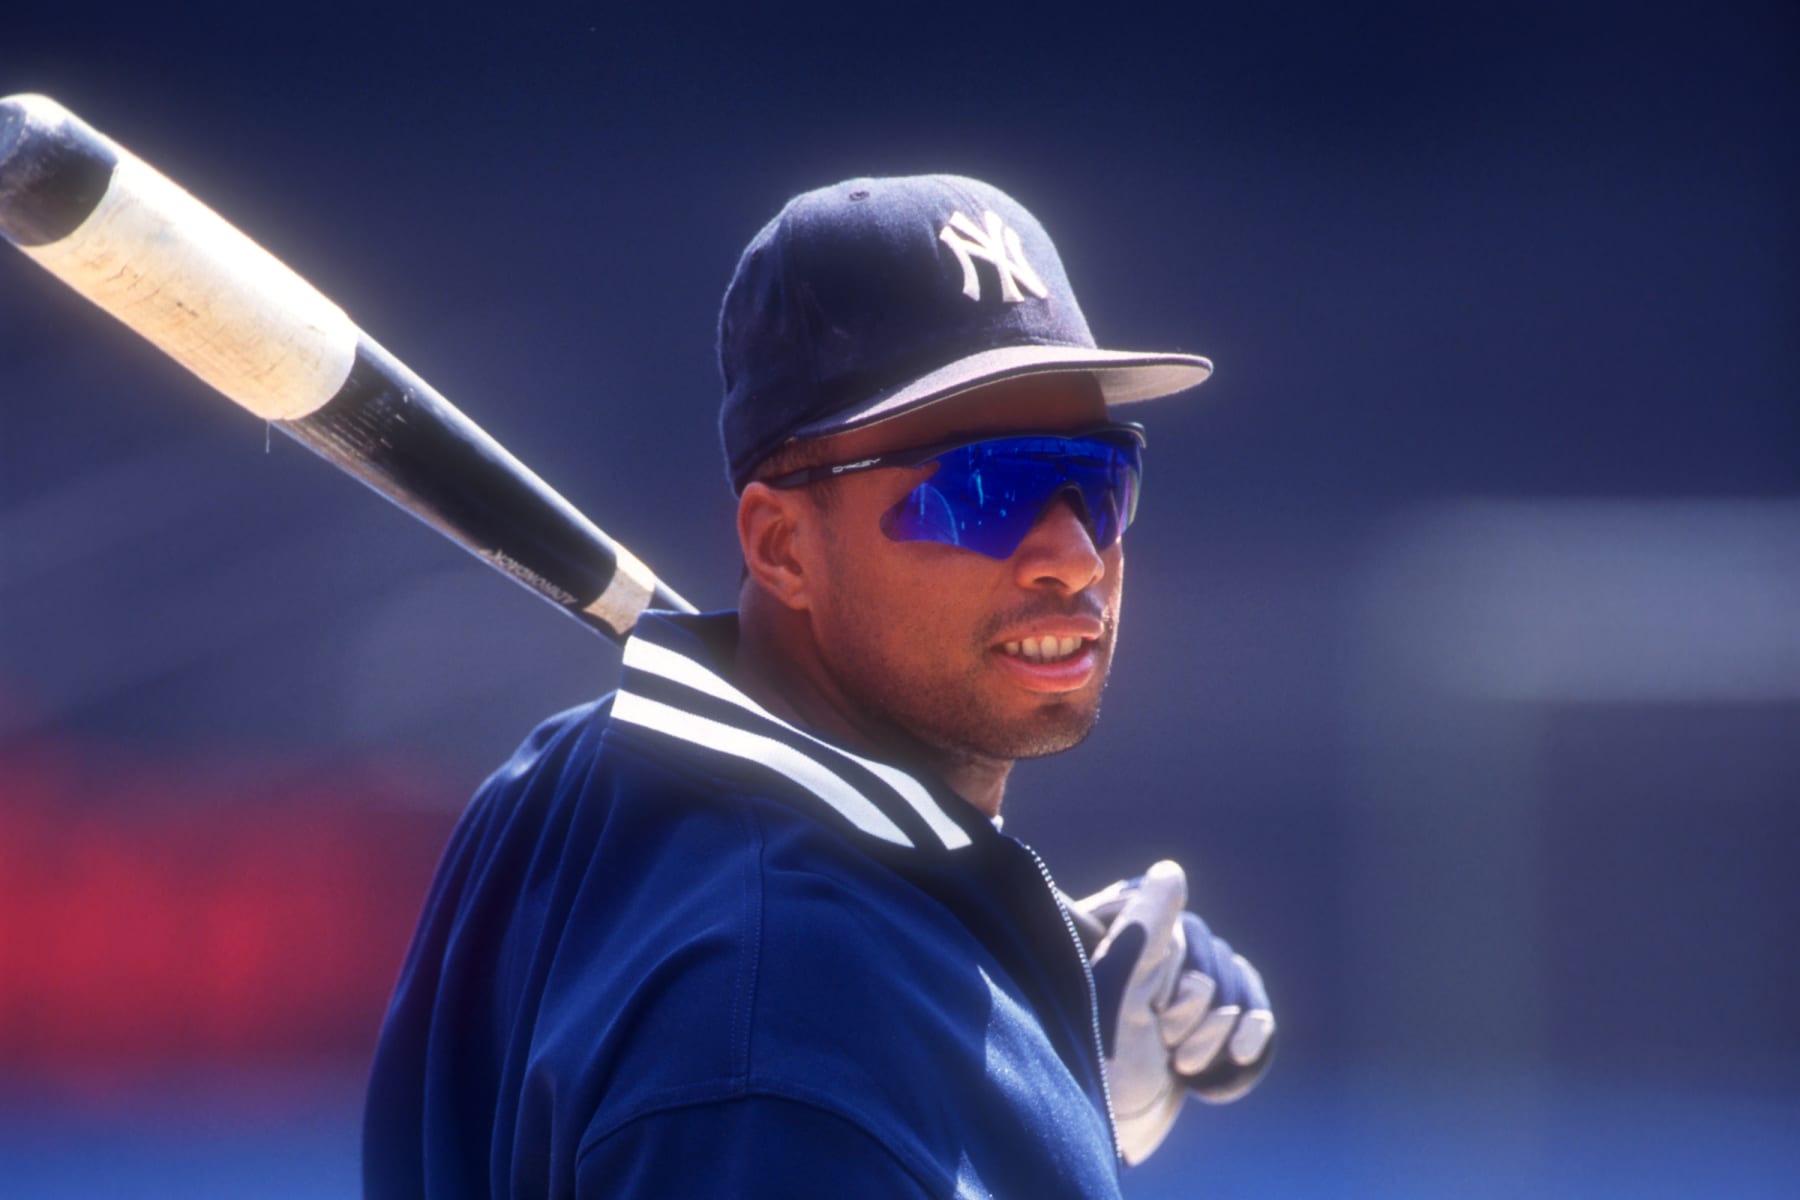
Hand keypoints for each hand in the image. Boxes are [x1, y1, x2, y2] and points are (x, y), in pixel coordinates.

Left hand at [1073, 860, 1275, 1164]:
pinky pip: (1253, 1008)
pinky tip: (1237, 1056)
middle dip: (1196, 1008)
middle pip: (1213, 953)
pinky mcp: (1207, 1018)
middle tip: (1161, 1037)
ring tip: (1180, 1060)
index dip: (1172, 968)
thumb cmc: (1100, 1059)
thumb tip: (1170, 871)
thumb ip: (1145, 924)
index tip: (1148, 1001)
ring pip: (1235, 984)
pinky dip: (1250, 1034)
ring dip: (1213, 1032)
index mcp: (1121, 926)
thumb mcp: (1117, 986)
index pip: (1177, 922)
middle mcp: (1151, 947)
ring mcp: (1180, 982)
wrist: (1116, 1126)